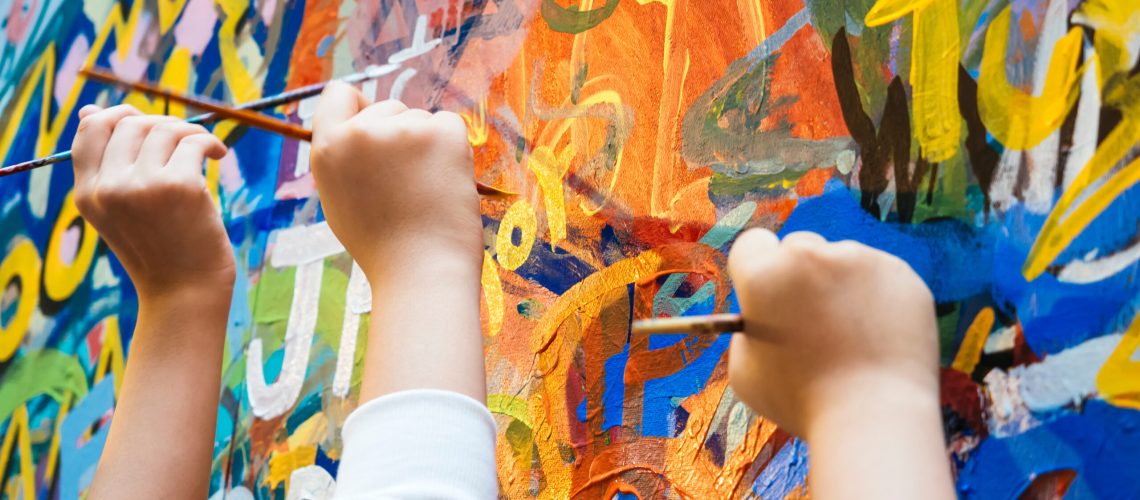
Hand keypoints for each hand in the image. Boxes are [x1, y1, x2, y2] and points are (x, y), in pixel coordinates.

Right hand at [71, 105, 233, 298]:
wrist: (185, 291)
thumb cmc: (159, 249)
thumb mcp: (119, 210)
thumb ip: (106, 166)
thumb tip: (90, 108)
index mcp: (87, 194)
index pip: (90, 129)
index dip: (118, 115)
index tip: (147, 122)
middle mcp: (109, 188)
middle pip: (130, 123)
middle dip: (162, 124)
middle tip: (185, 141)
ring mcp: (142, 186)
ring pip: (164, 128)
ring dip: (190, 132)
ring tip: (204, 149)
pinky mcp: (179, 186)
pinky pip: (194, 141)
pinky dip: (209, 142)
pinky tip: (217, 155)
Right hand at [310, 83, 480, 282]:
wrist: (422, 270)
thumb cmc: (383, 245)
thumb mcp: (340, 198)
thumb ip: (345, 158)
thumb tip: (361, 127)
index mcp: (328, 147)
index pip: (338, 94)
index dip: (358, 108)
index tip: (374, 128)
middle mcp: (361, 132)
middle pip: (388, 106)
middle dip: (399, 133)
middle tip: (405, 183)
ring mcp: (404, 129)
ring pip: (421, 118)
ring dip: (427, 144)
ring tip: (425, 190)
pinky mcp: (442, 133)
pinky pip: (450, 124)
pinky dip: (452, 147)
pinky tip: (445, 181)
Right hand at [725, 229, 940, 438]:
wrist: (874, 416)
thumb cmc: (801, 401)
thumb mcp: (745, 370)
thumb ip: (747, 330)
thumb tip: (763, 315)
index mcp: (765, 275)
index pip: (753, 244)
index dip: (757, 270)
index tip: (769, 293)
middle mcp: (812, 256)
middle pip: (799, 247)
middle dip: (801, 275)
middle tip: (811, 320)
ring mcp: (862, 259)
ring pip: (843, 261)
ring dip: (841, 286)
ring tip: (849, 337)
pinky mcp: (900, 273)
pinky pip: (878, 276)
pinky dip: (875, 298)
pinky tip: (875, 336)